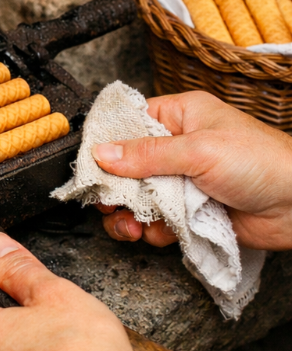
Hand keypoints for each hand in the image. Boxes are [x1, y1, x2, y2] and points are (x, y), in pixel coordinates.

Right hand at [92, 91, 291, 250]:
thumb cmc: (262, 162)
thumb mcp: (199, 150)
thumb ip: (146, 154)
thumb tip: (101, 153)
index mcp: (178, 116)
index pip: (127, 124)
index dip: (105, 145)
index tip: (88, 167)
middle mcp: (176, 147)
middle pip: (124, 166)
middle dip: (114, 189)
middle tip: (107, 204)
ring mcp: (181, 181)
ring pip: (136, 198)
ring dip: (129, 215)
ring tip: (131, 226)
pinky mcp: (188, 212)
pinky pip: (155, 221)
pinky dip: (152, 231)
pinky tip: (159, 234)